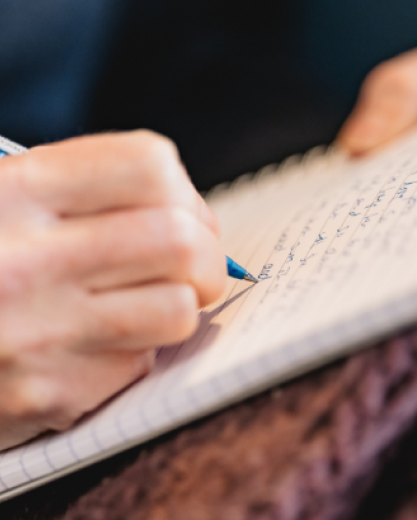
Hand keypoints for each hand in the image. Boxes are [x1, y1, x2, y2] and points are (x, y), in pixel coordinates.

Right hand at [0, 130, 226, 449]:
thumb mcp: (8, 203)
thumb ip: (91, 198)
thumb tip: (194, 221)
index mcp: (14, 190)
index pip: (149, 166)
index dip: (185, 193)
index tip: (184, 216)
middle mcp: (24, 259)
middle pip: (181, 241)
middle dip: (207, 257)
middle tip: (194, 267)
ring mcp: (38, 334)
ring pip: (180, 310)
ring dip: (177, 307)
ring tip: (145, 305)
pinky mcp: (49, 395)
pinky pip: (139, 364)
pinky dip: (133, 352)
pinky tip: (93, 347)